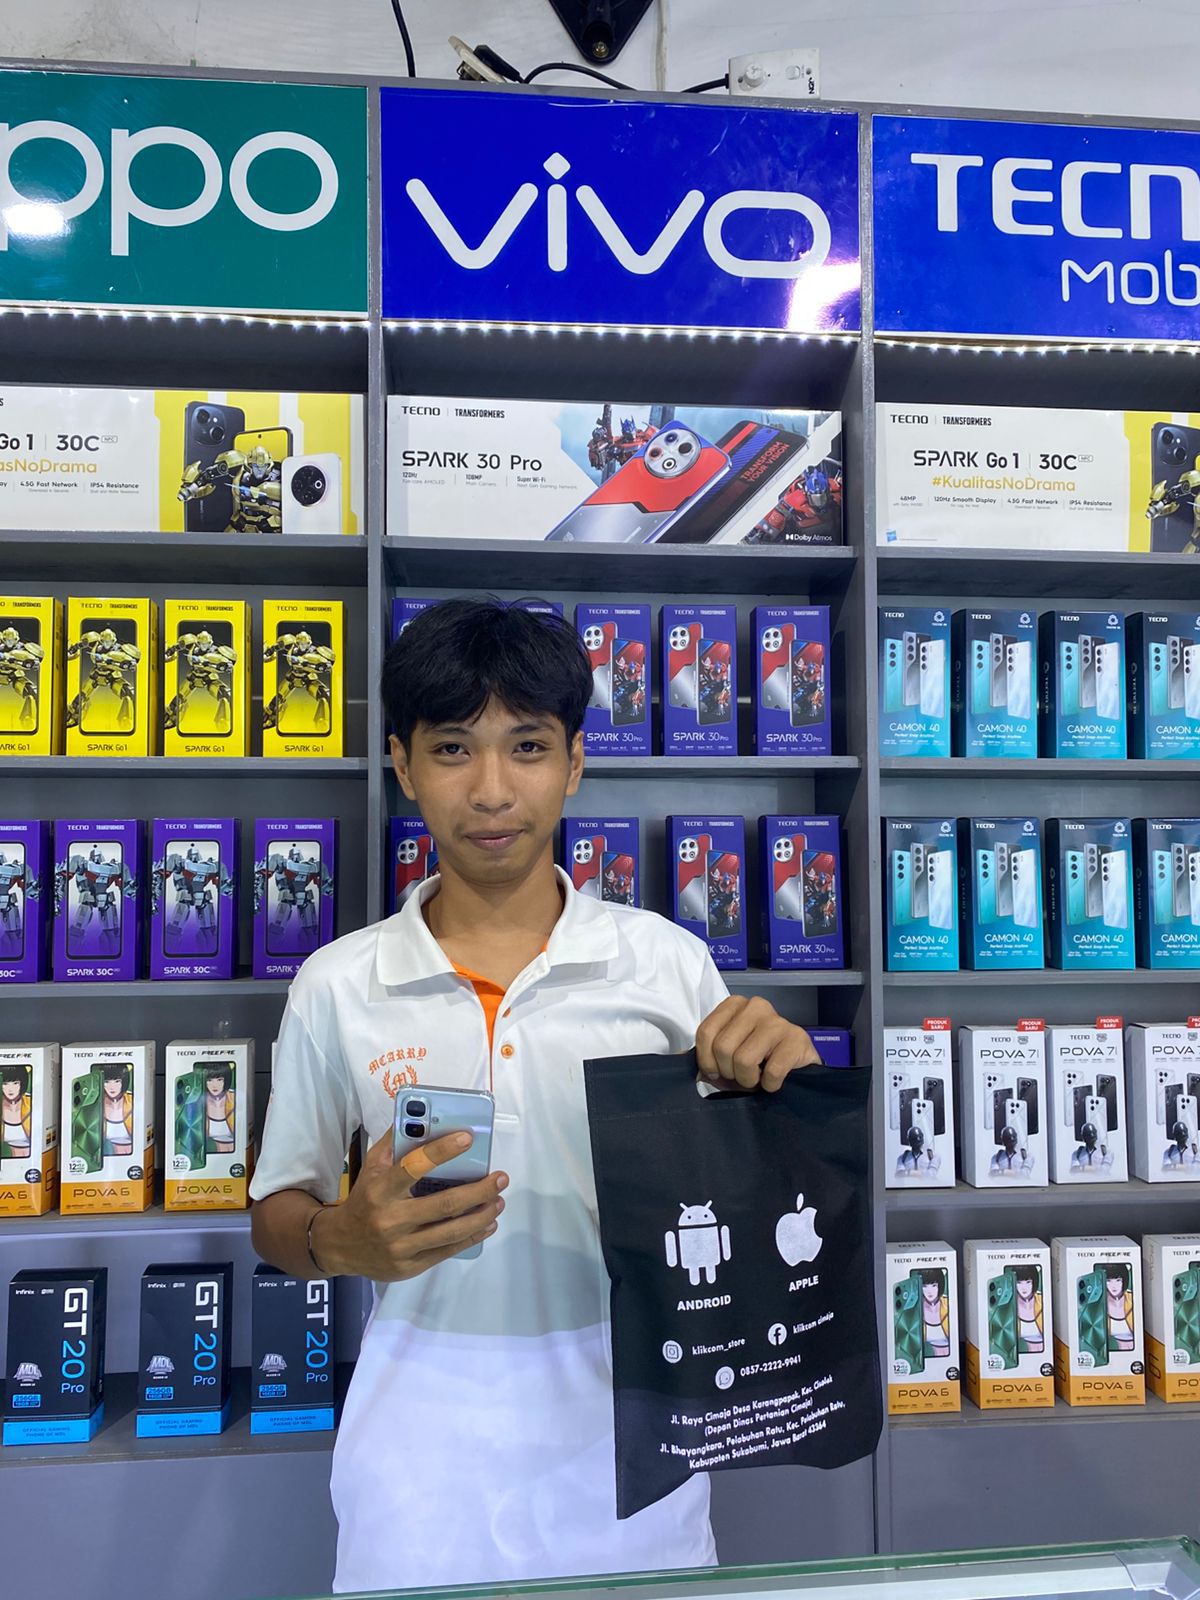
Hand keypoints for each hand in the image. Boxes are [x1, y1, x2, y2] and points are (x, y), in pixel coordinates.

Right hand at [313, 1129, 507, 1281]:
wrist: (339, 1245)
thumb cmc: (363, 1198)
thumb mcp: (371, 1167)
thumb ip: (394, 1142)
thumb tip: (421, 1115)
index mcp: (379, 1189)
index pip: (412, 1167)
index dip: (441, 1151)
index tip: (467, 1138)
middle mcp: (390, 1219)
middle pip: (443, 1205)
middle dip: (478, 1191)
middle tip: (500, 1177)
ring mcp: (401, 1247)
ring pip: (450, 1232)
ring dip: (481, 1215)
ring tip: (499, 1200)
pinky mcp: (410, 1267)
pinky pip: (447, 1251)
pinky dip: (471, 1236)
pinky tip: (487, 1223)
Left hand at [695, 995, 821, 1092]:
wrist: (797, 1067)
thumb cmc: (758, 1060)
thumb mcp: (727, 1055)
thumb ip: (706, 1055)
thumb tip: (684, 1062)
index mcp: (734, 1005)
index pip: (706, 1032)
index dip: (707, 1061)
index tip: (717, 1071)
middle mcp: (756, 1006)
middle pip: (723, 1047)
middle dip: (730, 1072)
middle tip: (743, 1075)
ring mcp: (778, 1021)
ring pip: (744, 1059)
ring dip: (749, 1080)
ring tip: (758, 1078)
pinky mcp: (797, 1039)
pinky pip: (772, 1071)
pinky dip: (770, 1085)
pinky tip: (775, 1081)